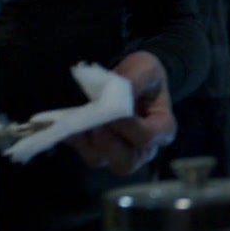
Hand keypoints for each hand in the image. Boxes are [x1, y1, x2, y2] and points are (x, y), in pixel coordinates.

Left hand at [68, 51, 175, 175]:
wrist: (131, 78)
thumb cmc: (144, 76)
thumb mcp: (146, 68)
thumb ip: (136, 80)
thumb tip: (119, 91)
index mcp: (162, 129)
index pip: (147, 137)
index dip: (129, 127)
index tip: (113, 109)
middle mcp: (142, 149)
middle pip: (125, 162)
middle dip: (107, 144)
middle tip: (95, 124)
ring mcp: (117, 152)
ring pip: (100, 159)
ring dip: (87, 143)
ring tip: (79, 121)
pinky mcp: (95, 149)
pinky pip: (82, 151)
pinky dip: (74, 138)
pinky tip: (67, 121)